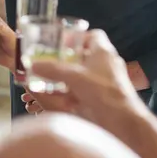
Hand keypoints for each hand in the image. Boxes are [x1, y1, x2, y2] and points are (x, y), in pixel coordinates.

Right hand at [26, 30, 143, 125]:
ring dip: (66, 79)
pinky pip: (85, 91)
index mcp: (103, 52)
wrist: (124, 121)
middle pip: (85, 56)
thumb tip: (32, 65)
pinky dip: (71, 94)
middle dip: (66, 61)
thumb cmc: (103, 92)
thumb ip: (53, 69)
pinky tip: (59, 101)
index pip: (93, 35)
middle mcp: (107, 64)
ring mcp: (106, 81)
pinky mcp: (104, 97)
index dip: (77, 36)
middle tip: (50, 64)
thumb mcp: (74, 77)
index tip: (61, 43)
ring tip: (48, 84)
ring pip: (84, 75)